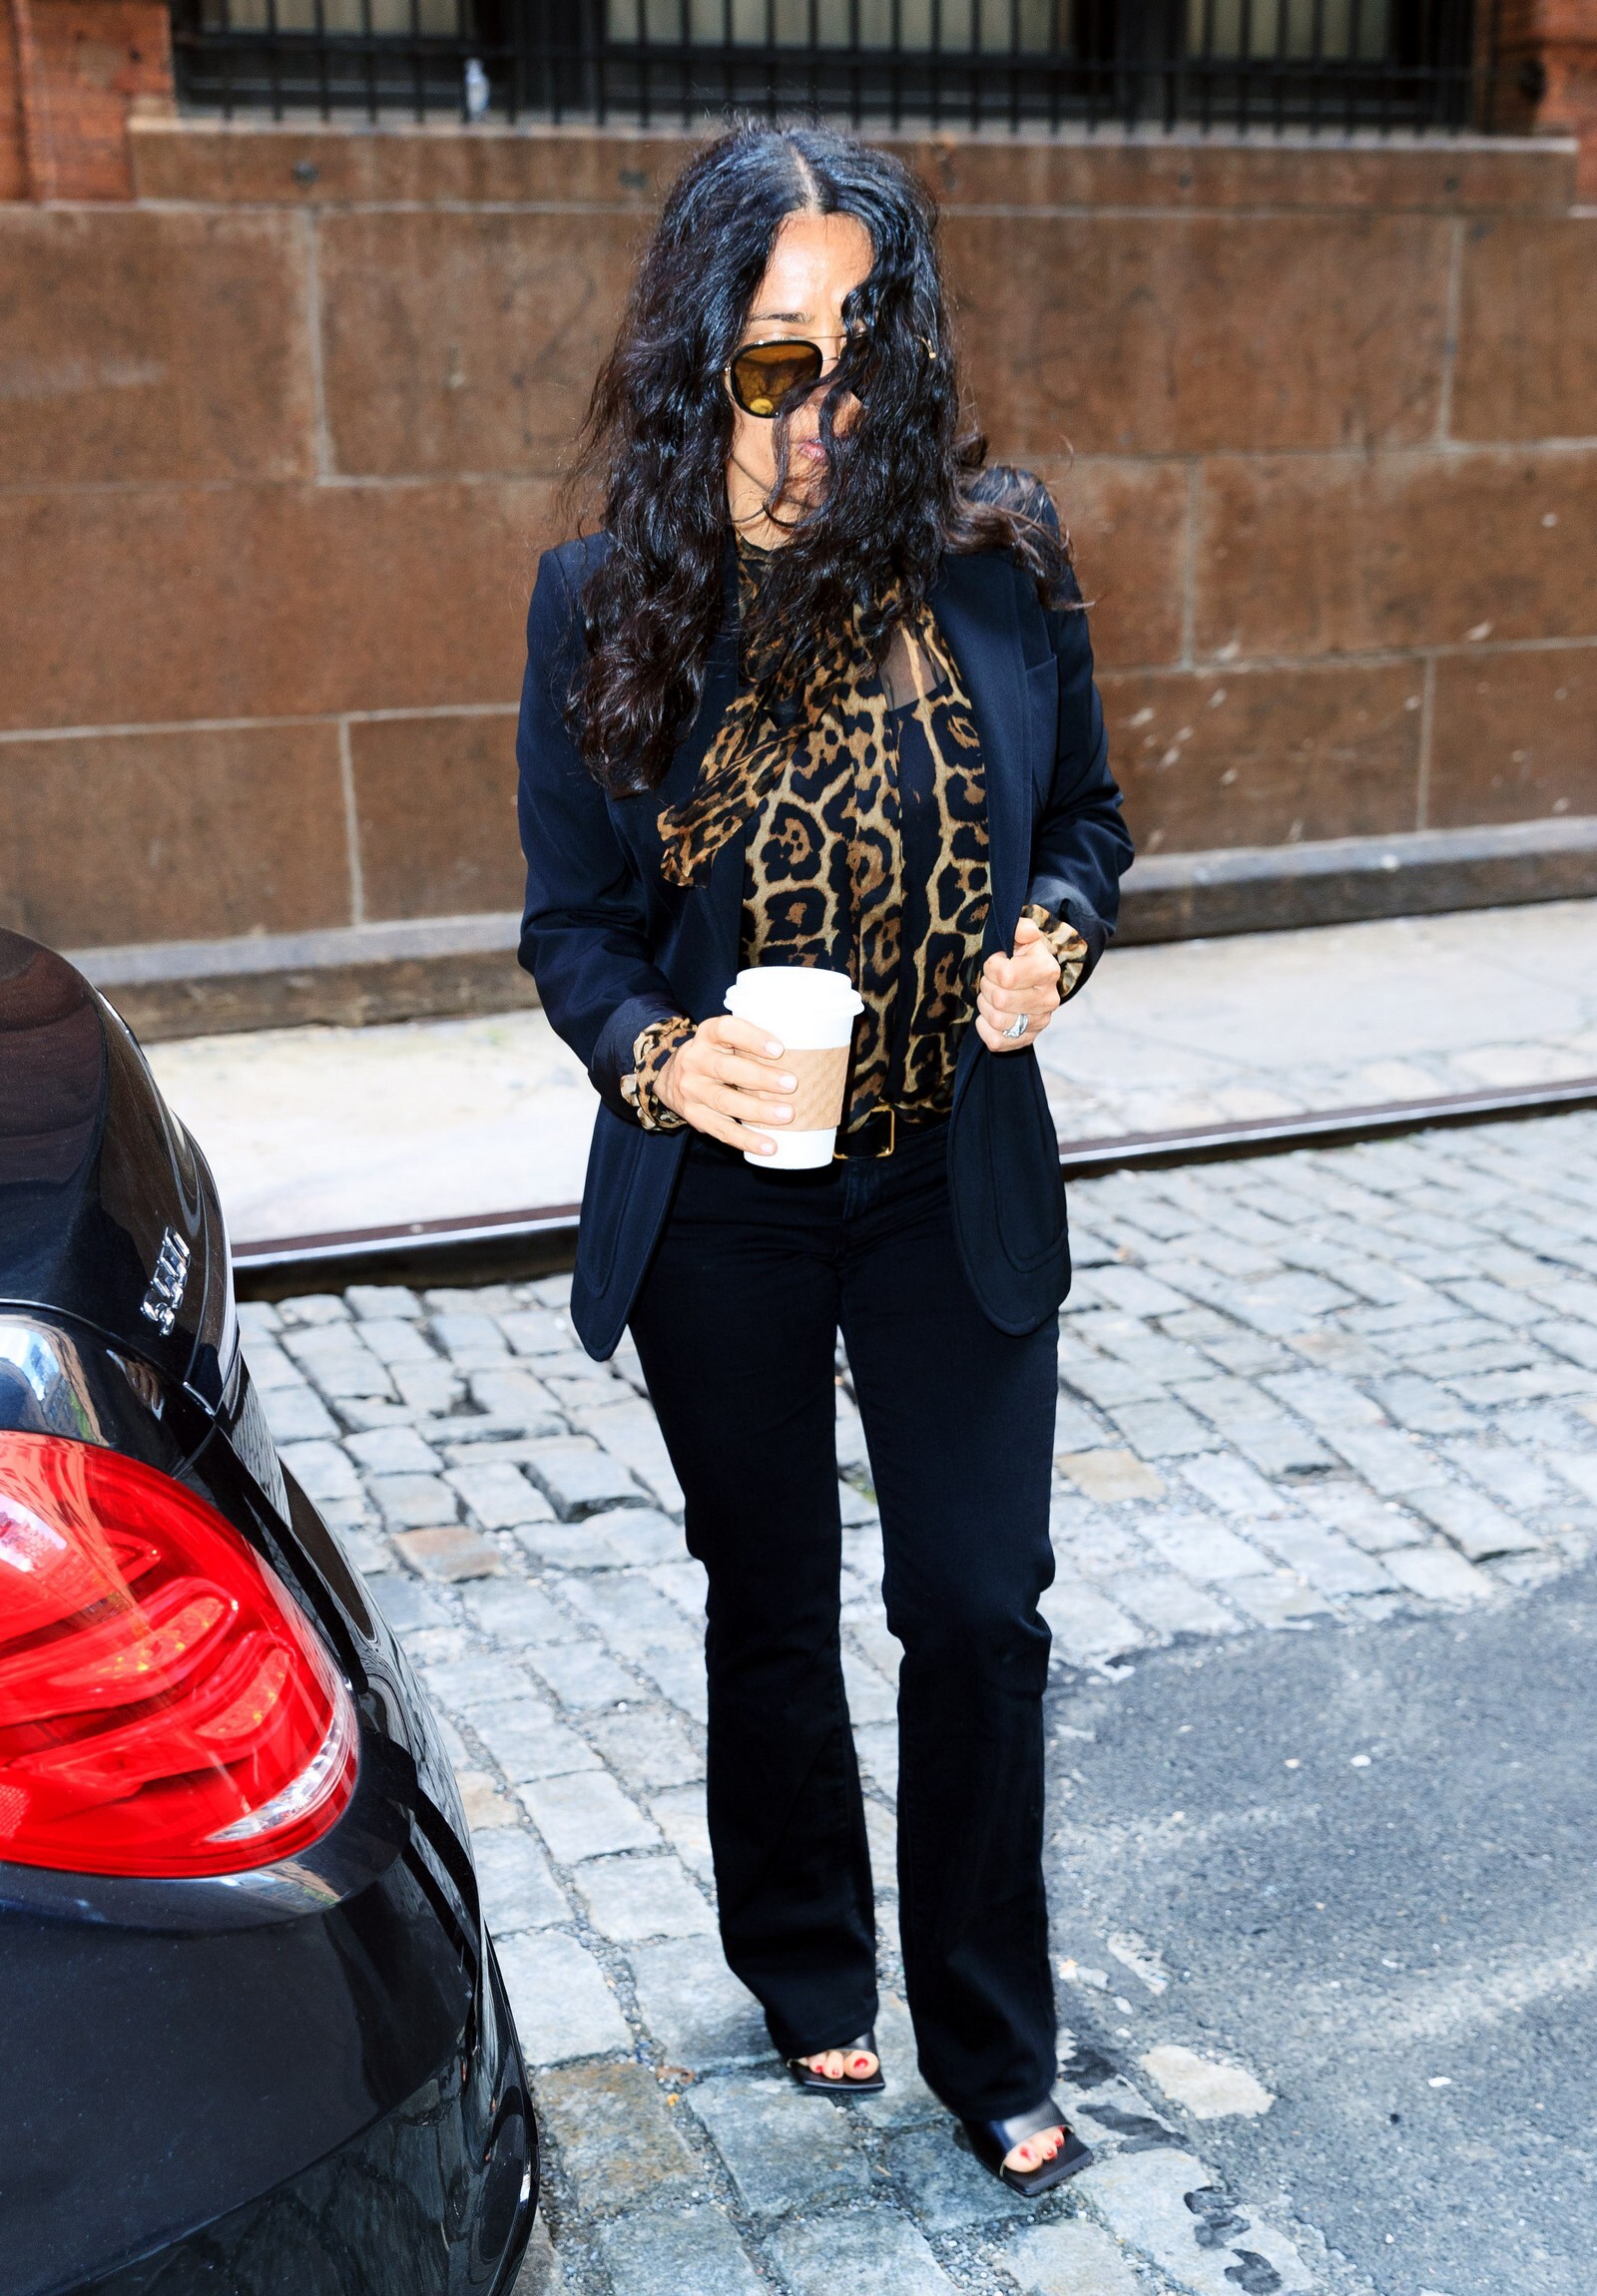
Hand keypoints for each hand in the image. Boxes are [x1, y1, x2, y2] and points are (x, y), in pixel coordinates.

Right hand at [656, 1015, 795, 1154]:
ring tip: (786, 1116)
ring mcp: (692, 1090)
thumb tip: (806, 1055)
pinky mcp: (693, 1116)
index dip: (752, 1037)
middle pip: (727, 1068)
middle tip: (791, 1084)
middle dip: (761, 1077)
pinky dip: (746, 1139)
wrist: (671, 1078)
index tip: (779, 1049)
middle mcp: (695, 1060)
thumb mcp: (724, 1040)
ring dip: (757, 1110)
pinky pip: (721, 1130)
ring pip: (724, 1101)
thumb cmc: (716, 1055)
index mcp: (707, 1034)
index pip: (726, 1029)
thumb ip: (751, 1043)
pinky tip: (769, 1146)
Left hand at [975, 916, 1061, 1053]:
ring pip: (997, 1020)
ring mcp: (1040, 1022)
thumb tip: (1027, 933)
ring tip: (993, 997)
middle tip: (993, 981)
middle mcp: (1049, 1000)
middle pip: (999, 999)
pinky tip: (991, 1015)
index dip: (992, 967)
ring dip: (986, 1006)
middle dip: (987, 987)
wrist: (1032, 980)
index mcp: (1048, 971)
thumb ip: (1021, 928)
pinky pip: (995, 1041)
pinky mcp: (1027, 1040)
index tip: (998, 962)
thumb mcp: (1022, 937)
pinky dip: (985, 1028)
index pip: (1006, 976)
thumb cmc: (1021, 956)